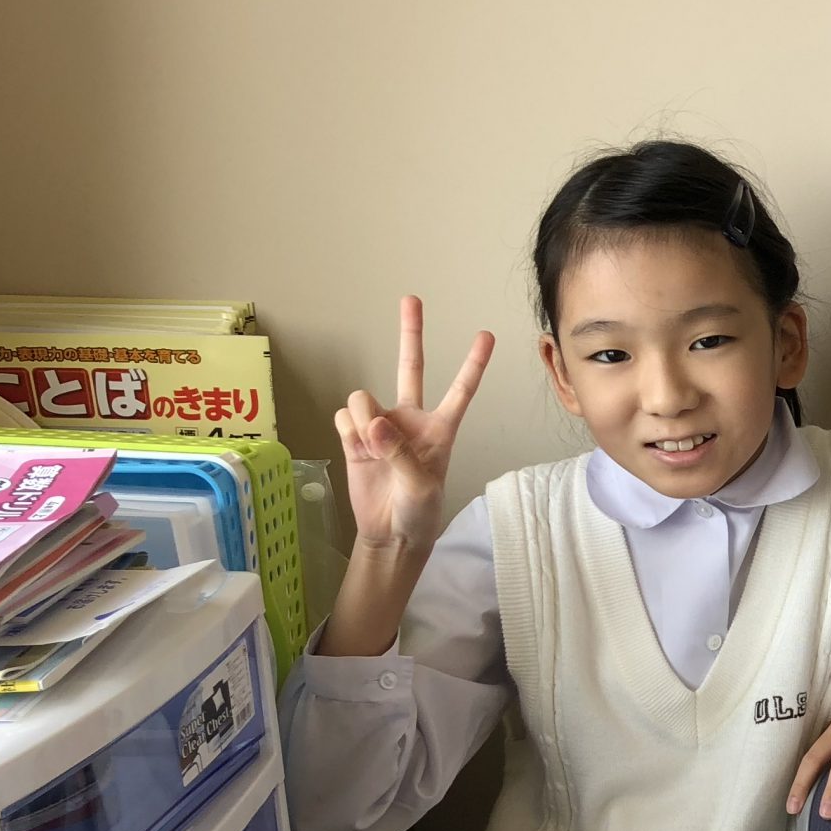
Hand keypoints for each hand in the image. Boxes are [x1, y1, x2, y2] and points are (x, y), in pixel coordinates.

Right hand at [334, 295, 492, 554]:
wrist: (390, 532)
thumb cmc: (418, 511)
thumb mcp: (421, 487)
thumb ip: (400, 453)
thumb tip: (376, 424)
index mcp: (441, 429)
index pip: (460, 389)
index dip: (473, 363)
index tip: (486, 334)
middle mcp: (411, 419)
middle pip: (411, 366)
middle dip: (410, 332)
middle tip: (411, 298)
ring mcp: (381, 424)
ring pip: (363, 399)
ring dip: (363, 421)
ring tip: (372, 450)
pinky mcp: (354, 434)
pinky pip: (344, 418)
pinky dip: (348, 433)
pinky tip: (358, 451)